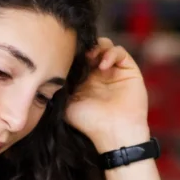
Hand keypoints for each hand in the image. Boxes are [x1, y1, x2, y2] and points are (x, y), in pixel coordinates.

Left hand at [66, 37, 149, 152]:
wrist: (114, 133)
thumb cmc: (89, 123)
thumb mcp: (67, 104)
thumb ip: (60, 87)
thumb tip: (51, 70)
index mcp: (84, 80)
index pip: (78, 57)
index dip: (72, 52)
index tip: (65, 54)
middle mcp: (100, 74)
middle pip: (91, 48)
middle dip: (84, 47)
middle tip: (79, 54)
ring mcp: (114, 71)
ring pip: (106, 46)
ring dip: (98, 47)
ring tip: (91, 57)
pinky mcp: (129, 70)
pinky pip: (120, 52)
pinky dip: (111, 53)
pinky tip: (103, 65)